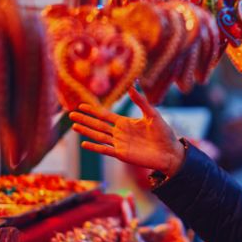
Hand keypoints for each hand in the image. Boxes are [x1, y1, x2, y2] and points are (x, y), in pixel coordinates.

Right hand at [69, 86, 184, 175]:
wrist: (170, 152)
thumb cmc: (164, 133)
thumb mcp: (153, 114)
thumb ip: (141, 101)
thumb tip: (132, 86)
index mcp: (126, 123)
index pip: (105, 115)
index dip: (93, 110)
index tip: (81, 105)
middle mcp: (120, 133)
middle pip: (98, 125)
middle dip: (85, 119)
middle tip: (70, 114)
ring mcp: (120, 144)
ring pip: (98, 136)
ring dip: (86, 131)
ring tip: (74, 126)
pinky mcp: (122, 154)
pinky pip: (105, 150)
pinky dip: (95, 147)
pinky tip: (84, 143)